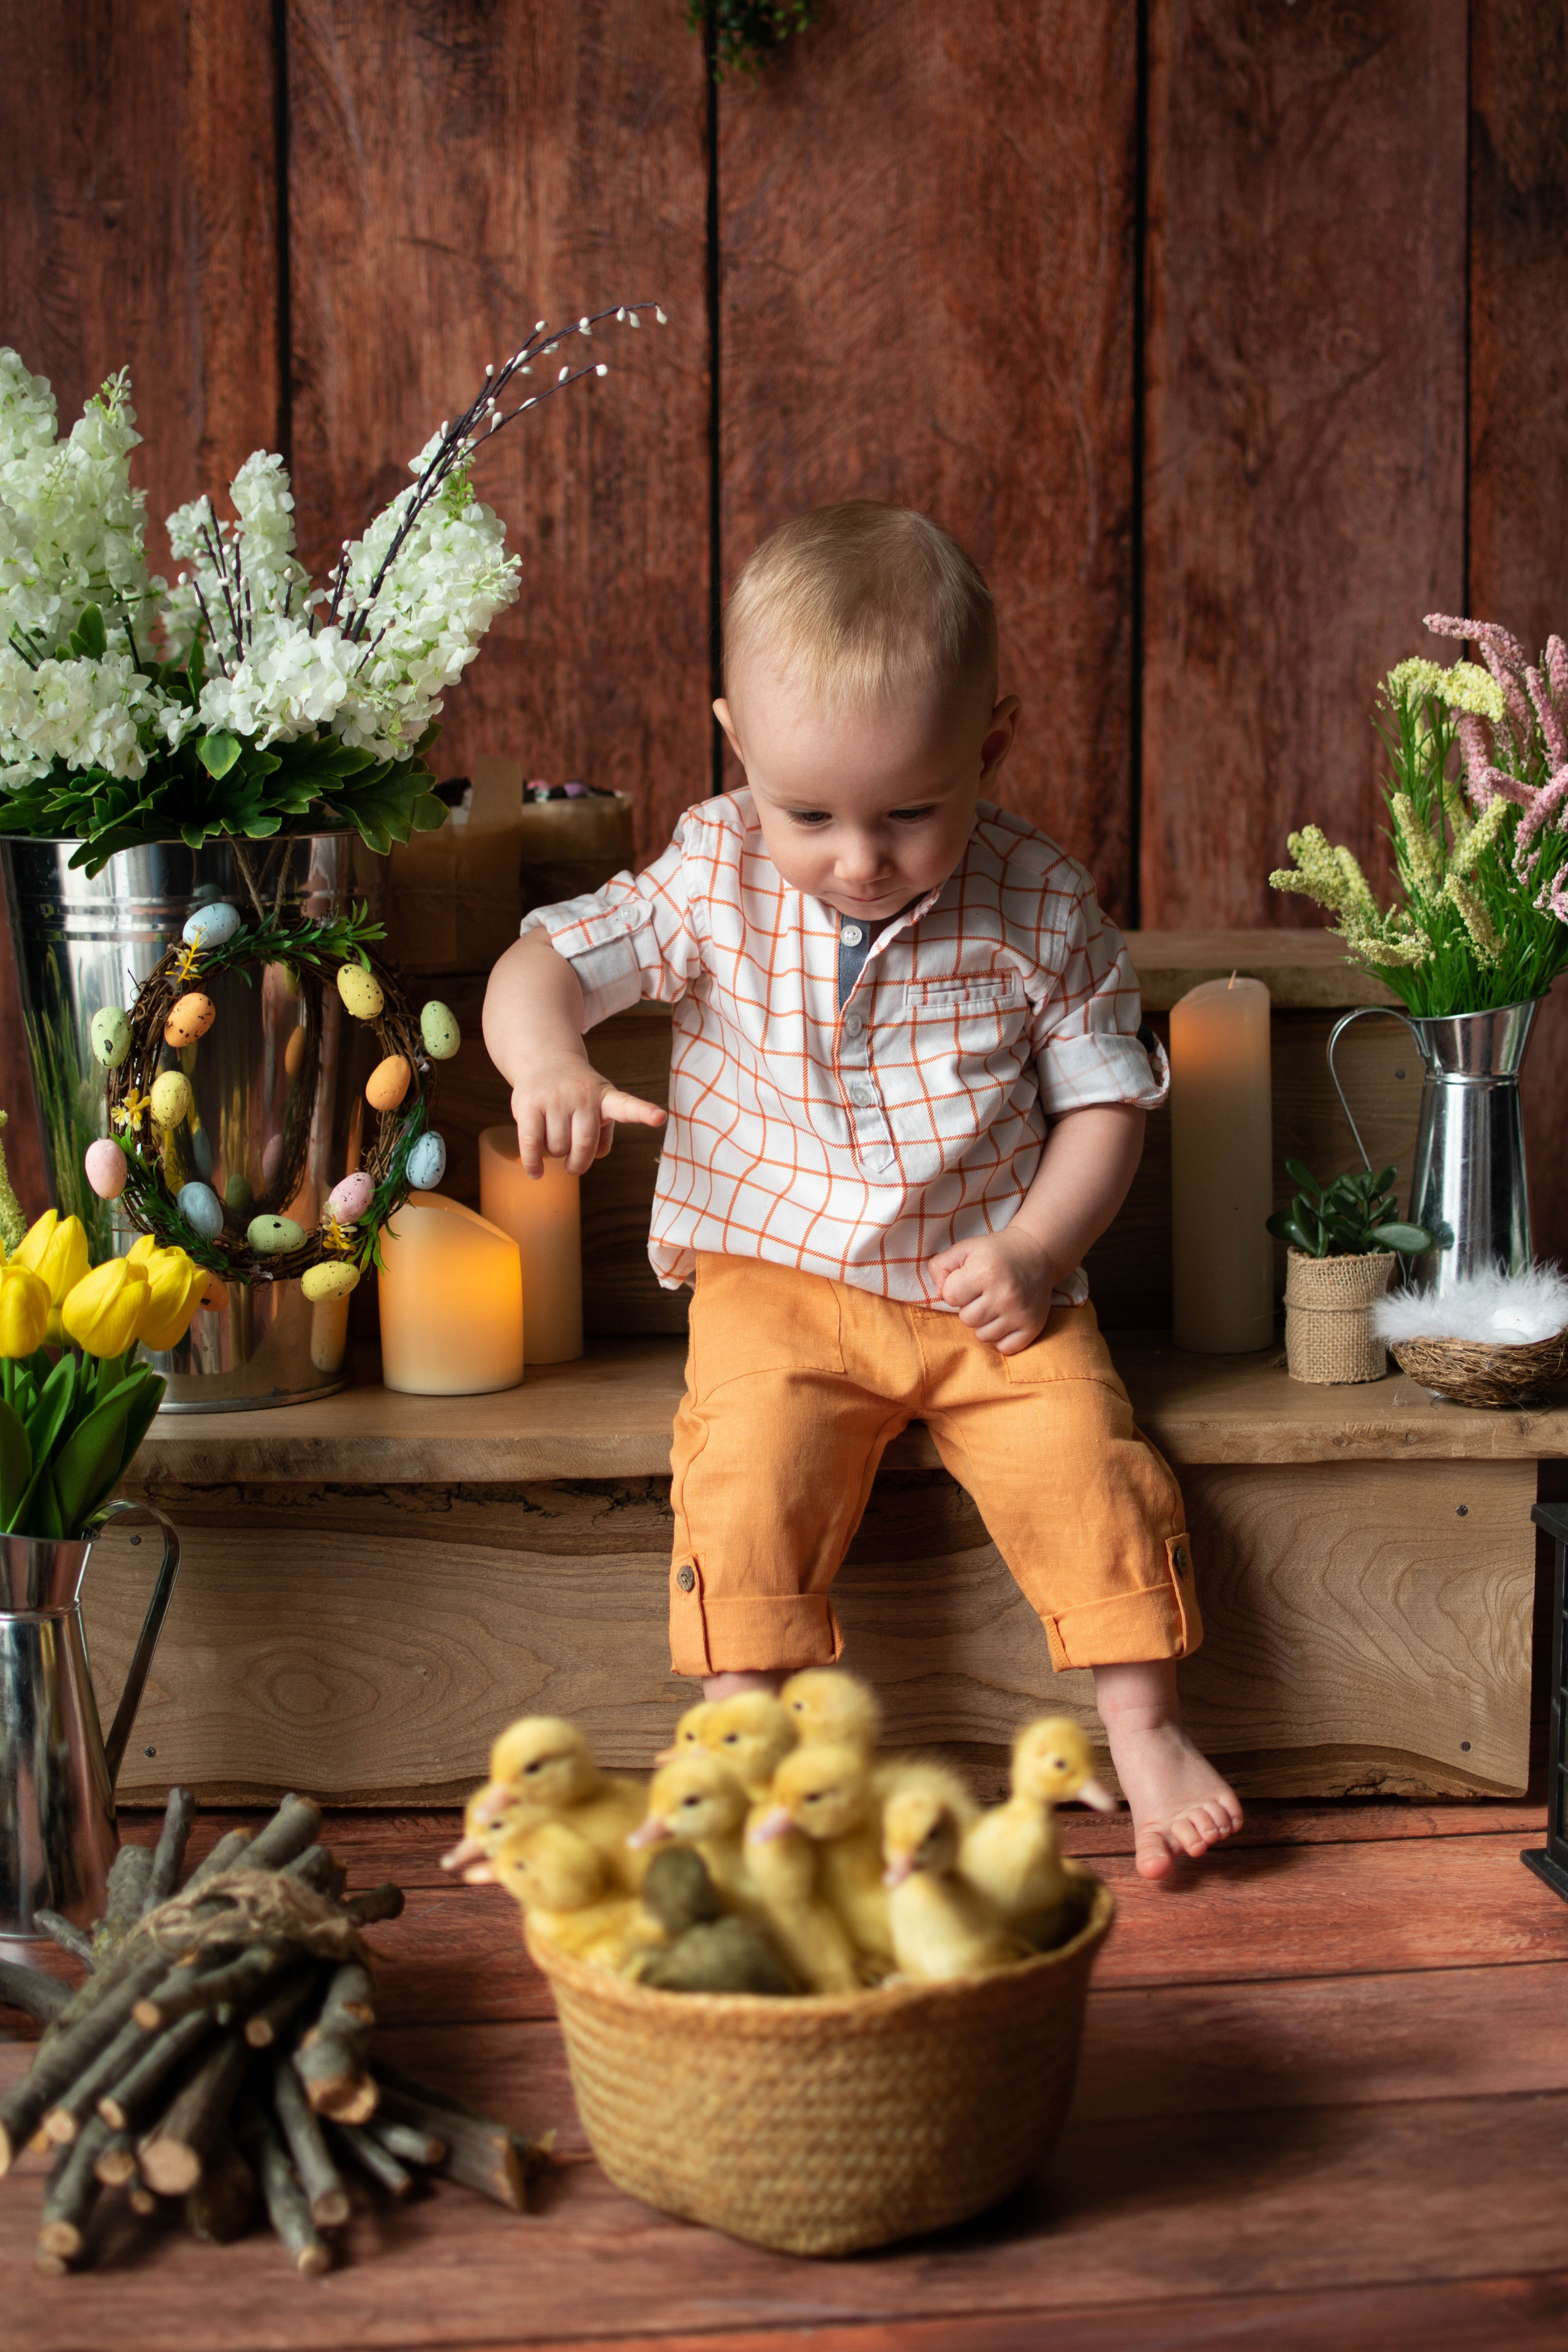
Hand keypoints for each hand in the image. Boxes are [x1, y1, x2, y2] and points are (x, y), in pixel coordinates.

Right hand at [511, 1052, 664, 1177]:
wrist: (545, 1059)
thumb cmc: (577, 1092)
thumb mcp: (599, 1105)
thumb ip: (604, 1132)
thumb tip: (598, 1154)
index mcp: (606, 1097)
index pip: (627, 1106)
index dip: (644, 1112)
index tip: (659, 1117)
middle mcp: (582, 1096)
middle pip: (584, 1146)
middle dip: (578, 1163)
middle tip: (574, 1165)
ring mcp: (555, 1098)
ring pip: (557, 1148)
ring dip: (555, 1154)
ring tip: (554, 1138)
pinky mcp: (529, 1104)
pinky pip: (532, 1144)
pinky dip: (534, 1163)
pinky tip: (536, 1172)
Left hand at [927, 1226, 1060, 1354]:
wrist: (1038, 1253)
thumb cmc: (995, 1254)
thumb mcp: (964, 1249)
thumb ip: (940, 1266)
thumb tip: (939, 1293)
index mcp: (985, 1272)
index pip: (950, 1297)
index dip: (955, 1289)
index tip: (968, 1281)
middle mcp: (1004, 1294)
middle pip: (966, 1319)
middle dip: (970, 1307)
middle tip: (984, 1293)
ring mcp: (1020, 1313)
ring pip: (983, 1336)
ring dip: (984, 1323)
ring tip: (995, 1304)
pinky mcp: (1033, 1326)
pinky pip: (1004, 1348)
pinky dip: (1002, 1337)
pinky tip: (1006, 1319)